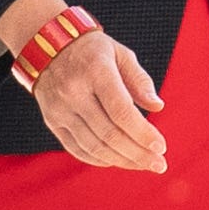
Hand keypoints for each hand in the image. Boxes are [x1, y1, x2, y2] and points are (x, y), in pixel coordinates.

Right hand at [0, 0, 169, 172]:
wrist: (46, 45)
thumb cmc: (93, 51)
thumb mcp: (120, 54)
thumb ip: (140, 80)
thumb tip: (158, 106)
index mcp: (96, 71)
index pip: (121, 111)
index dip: (142, 133)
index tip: (162, 147)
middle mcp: (74, 91)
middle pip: (109, 134)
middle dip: (138, 154)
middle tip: (159, 164)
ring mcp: (59, 109)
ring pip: (94, 146)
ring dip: (122, 161)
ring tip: (143, 164)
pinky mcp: (52, 121)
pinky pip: (77, 149)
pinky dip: (100, 160)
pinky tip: (118, 161)